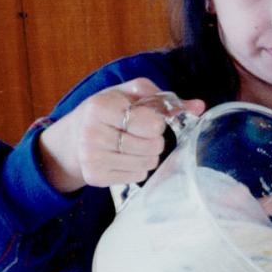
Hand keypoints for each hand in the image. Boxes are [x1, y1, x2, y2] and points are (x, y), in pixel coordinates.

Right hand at [37, 79, 206, 193]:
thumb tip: (199, 107)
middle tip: (141, 134)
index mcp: (100, 106)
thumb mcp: (131, 95)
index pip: (151, 123)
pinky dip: (138, 168)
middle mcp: (92, 132)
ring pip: (147, 163)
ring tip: (134, 145)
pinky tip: (125, 158)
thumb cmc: (109, 110)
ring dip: (149, 155)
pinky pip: (137, 177)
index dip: (157, 123)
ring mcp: (91, 157)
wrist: (73, 137)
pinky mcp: (94, 176)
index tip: (149, 120)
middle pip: (152, 146)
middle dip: (154, 140)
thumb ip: (165, 99)